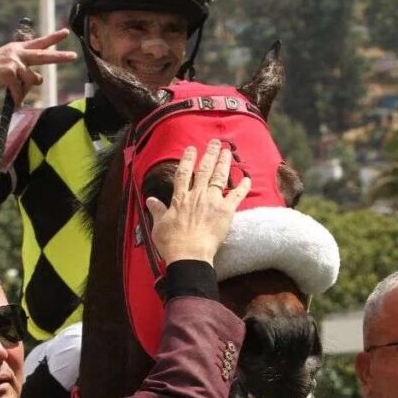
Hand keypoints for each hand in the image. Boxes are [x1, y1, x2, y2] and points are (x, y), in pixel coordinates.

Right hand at [0, 28, 76, 104]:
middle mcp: (17, 53)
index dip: (53, 38)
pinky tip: (12, 99)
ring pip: (32, 80)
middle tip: (73, 56)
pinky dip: (17, 97)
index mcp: (18, 49)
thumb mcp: (10, 64)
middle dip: (59, 57)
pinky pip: (21, 90)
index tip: (66, 32)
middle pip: (43, 56)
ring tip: (14, 88)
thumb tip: (40, 79)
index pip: (39, 42)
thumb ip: (25, 68)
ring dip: (26, 88)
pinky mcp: (10, 73)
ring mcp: (14, 62)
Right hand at [146, 140, 251, 263]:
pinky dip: (243, 187)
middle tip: (215, 143)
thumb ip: (157, 210)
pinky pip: (237, 196)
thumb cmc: (172, 242)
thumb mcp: (159, 225)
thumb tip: (150, 200)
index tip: (191, 148)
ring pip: (219, 177)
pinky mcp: (226, 212)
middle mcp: (197, 195)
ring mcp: (212, 202)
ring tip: (227, 151)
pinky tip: (248, 178)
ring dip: (224, 163)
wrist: (189, 254)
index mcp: (180, 198)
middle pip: (204, 170)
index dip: (187, 159)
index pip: (183, 173)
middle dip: (210, 154)